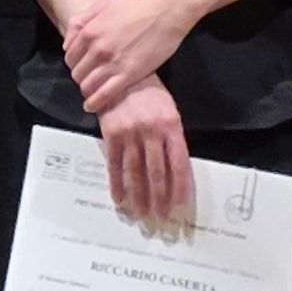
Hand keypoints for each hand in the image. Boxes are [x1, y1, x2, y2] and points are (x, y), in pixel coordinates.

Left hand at [61, 0, 196, 112]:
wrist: (166, 11)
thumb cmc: (136, 6)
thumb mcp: (102, 5)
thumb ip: (80, 22)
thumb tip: (67, 44)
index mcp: (89, 31)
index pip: (70, 58)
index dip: (74, 64)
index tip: (81, 67)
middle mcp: (97, 49)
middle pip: (77, 73)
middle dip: (81, 78)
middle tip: (89, 79)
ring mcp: (113, 63)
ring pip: (87, 86)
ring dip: (87, 91)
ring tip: (91, 92)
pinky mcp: (129, 74)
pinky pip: (104, 95)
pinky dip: (95, 103)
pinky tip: (92, 105)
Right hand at [94, 79, 193, 226]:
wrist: (120, 75)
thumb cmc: (149, 92)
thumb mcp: (169, 110)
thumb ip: (173, 138)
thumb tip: (177, 170)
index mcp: (171, 126)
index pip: (178, 163)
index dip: (179, 186)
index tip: (179, 204)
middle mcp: (151, 131)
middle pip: (157, 172)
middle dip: (159, 197)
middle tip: (161, 215)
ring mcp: (130, 133)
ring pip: (136, 172)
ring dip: (139, 195)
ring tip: (141, 213)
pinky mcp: (112, 134)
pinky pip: (115, 164)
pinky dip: (117, 183)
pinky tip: (120, 198)